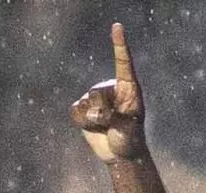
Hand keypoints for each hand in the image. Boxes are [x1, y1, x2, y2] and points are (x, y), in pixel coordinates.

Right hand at [70, 23, 145, 163]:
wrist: (119, 153)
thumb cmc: (130, 140)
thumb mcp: (129, 130)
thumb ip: (115, 119)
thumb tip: (96, 112)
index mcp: (129, 88)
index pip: (123, 63)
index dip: (119, 45)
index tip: (117, 27)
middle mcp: (111, 88)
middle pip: (97, 93)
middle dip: (103, 112)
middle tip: (113, 124)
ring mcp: (96, 97)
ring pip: (86, 103)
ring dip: (93, 120)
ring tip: (105, 126)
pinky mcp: (83, 106)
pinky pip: (75, 111)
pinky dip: (82, 122)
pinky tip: (93, 127)